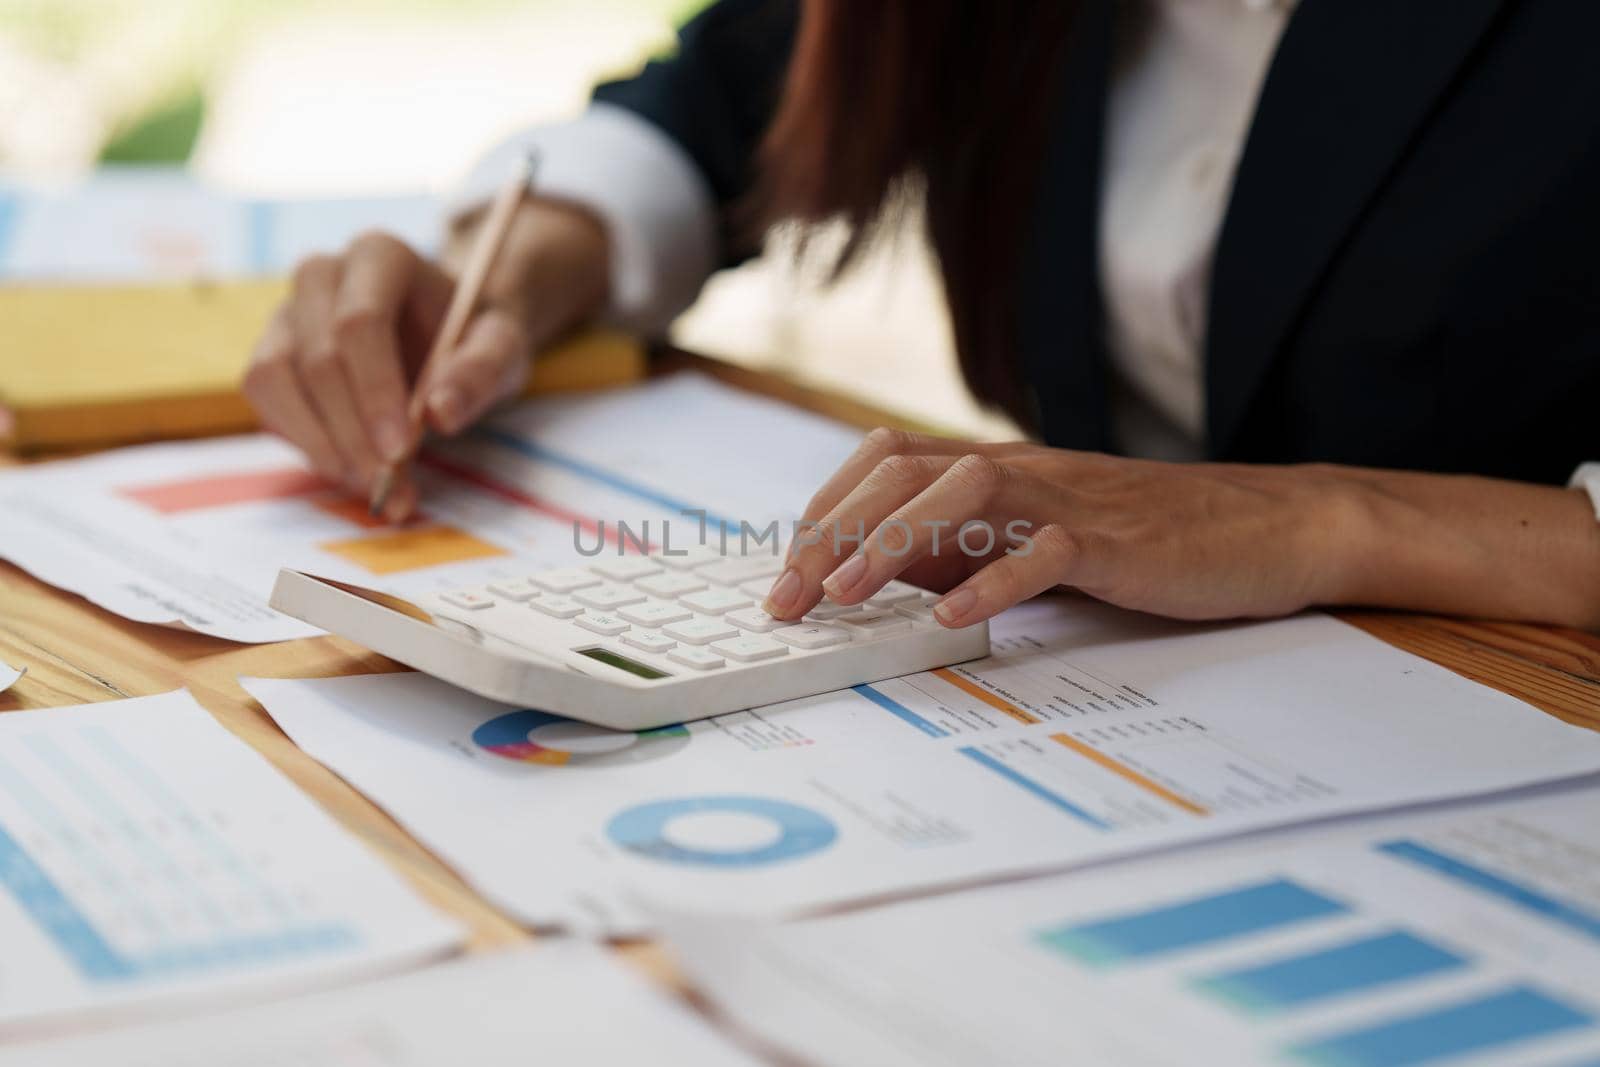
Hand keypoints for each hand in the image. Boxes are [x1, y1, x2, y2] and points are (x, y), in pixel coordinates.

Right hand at [243, 198, 608, 520]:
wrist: (447, 334)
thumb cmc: (473, 336)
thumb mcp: (502, 348)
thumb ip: (481, 372)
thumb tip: (441, 413)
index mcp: (381, 257)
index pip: (360, 323)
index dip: (375, 392)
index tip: (400, 451)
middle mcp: (322, 274)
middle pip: (316, 357)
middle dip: (351, 432)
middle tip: (388, 487)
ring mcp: (287, 311)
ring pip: (274, 378)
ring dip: (319, 443)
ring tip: (369, 486)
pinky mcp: (271, 351)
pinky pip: (265, 399)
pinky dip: (301, 441)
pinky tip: (346, 467)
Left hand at [762, 428, 1370, 626]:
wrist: (1267, 525)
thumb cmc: (1145, 540)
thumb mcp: (1036, 537)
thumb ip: (963, 546)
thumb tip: (876, 575)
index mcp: (997, 467)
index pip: (884, 464)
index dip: (826, 513)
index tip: (785, 577)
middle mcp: (1024, 470)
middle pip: (904, 472)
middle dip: (834, 532)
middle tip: (788, 598)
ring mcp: (1070, 500)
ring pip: (965, 490)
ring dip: (893, 542)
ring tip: (846, 597)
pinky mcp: (1118, 541)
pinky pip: (1046, 551)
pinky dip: (993, 582)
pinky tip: (952, 618)